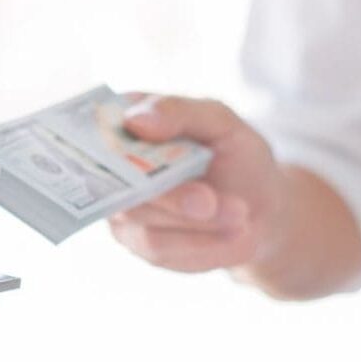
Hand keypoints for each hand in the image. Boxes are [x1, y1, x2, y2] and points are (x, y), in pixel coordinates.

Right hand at [108, 95, 283, 271]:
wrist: (262, 212)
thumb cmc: (237, 158)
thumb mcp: (222, 124)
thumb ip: (181, 113)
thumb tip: (135, 119)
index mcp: (127, 125)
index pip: (97, 130)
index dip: (107, 144)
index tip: (138, 152)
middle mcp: (114, 170)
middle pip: (122, 186)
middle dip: (171, 198)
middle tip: (209, 201)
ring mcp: (124, 209)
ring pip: (143, 223)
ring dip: (197, 224)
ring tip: (241, 217)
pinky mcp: (140, 244)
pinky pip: (161, 248)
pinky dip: (202, 243)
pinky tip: (233, 236)